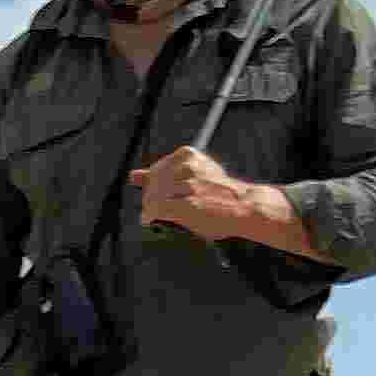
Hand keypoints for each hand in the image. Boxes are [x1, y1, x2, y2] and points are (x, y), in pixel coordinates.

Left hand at [131, 145, 275, 240]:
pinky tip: (157, 221)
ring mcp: (184, 185)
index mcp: (187, 155)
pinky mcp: (185, 203)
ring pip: (151, 199)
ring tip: (170, 213)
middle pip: (151, 186)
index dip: (155, 186)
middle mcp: (184, 166)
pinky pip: (155, 211)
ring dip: (154, 210)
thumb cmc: (219, 192)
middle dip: (153, 200)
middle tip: (169, 207)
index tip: (165, 193)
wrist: (244, 205)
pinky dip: (153, 218)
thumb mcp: (194, 173)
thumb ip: (164, 173)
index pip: (155, 171)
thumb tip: (132, 175)